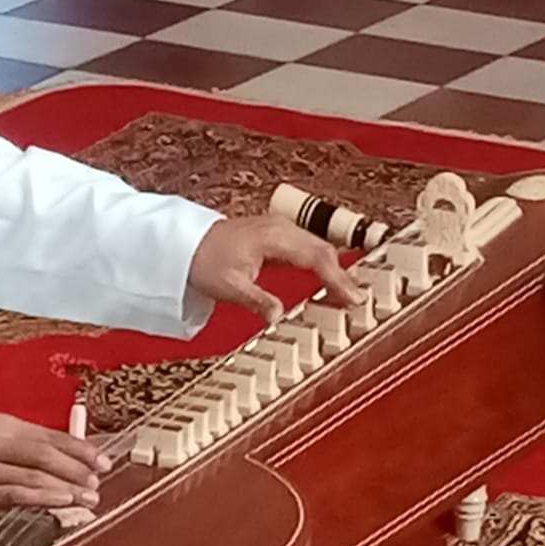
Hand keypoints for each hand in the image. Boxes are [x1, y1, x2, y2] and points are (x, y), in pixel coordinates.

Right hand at [0, 412, 111, 525]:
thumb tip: (65, 455)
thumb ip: (20, 443)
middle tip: (100, 479)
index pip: (48, 434)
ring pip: (33, 475)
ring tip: (89, 497)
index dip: (79, 447)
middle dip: (77, 467)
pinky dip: (41, 499)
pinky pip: (14, 496)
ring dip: (66, 486)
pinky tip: (60, 503)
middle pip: (44, 453)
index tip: (103, 459)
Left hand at [188, 213, 364, 326]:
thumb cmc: (204, 261)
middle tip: (360, 301)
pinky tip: (330, 282)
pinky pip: (308, 248)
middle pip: (322, 250)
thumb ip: (257, 301)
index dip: (337, 278)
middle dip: (343, 275)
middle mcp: (280, 228)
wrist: (185, 244)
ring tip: (350, 296)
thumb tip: (279, 317)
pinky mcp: (278, 236)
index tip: (353, 297)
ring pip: (318, 247)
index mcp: (272, 237)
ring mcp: (280, 230)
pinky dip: (323, 264)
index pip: (314, 257)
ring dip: (335, 269)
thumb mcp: (228, 287)